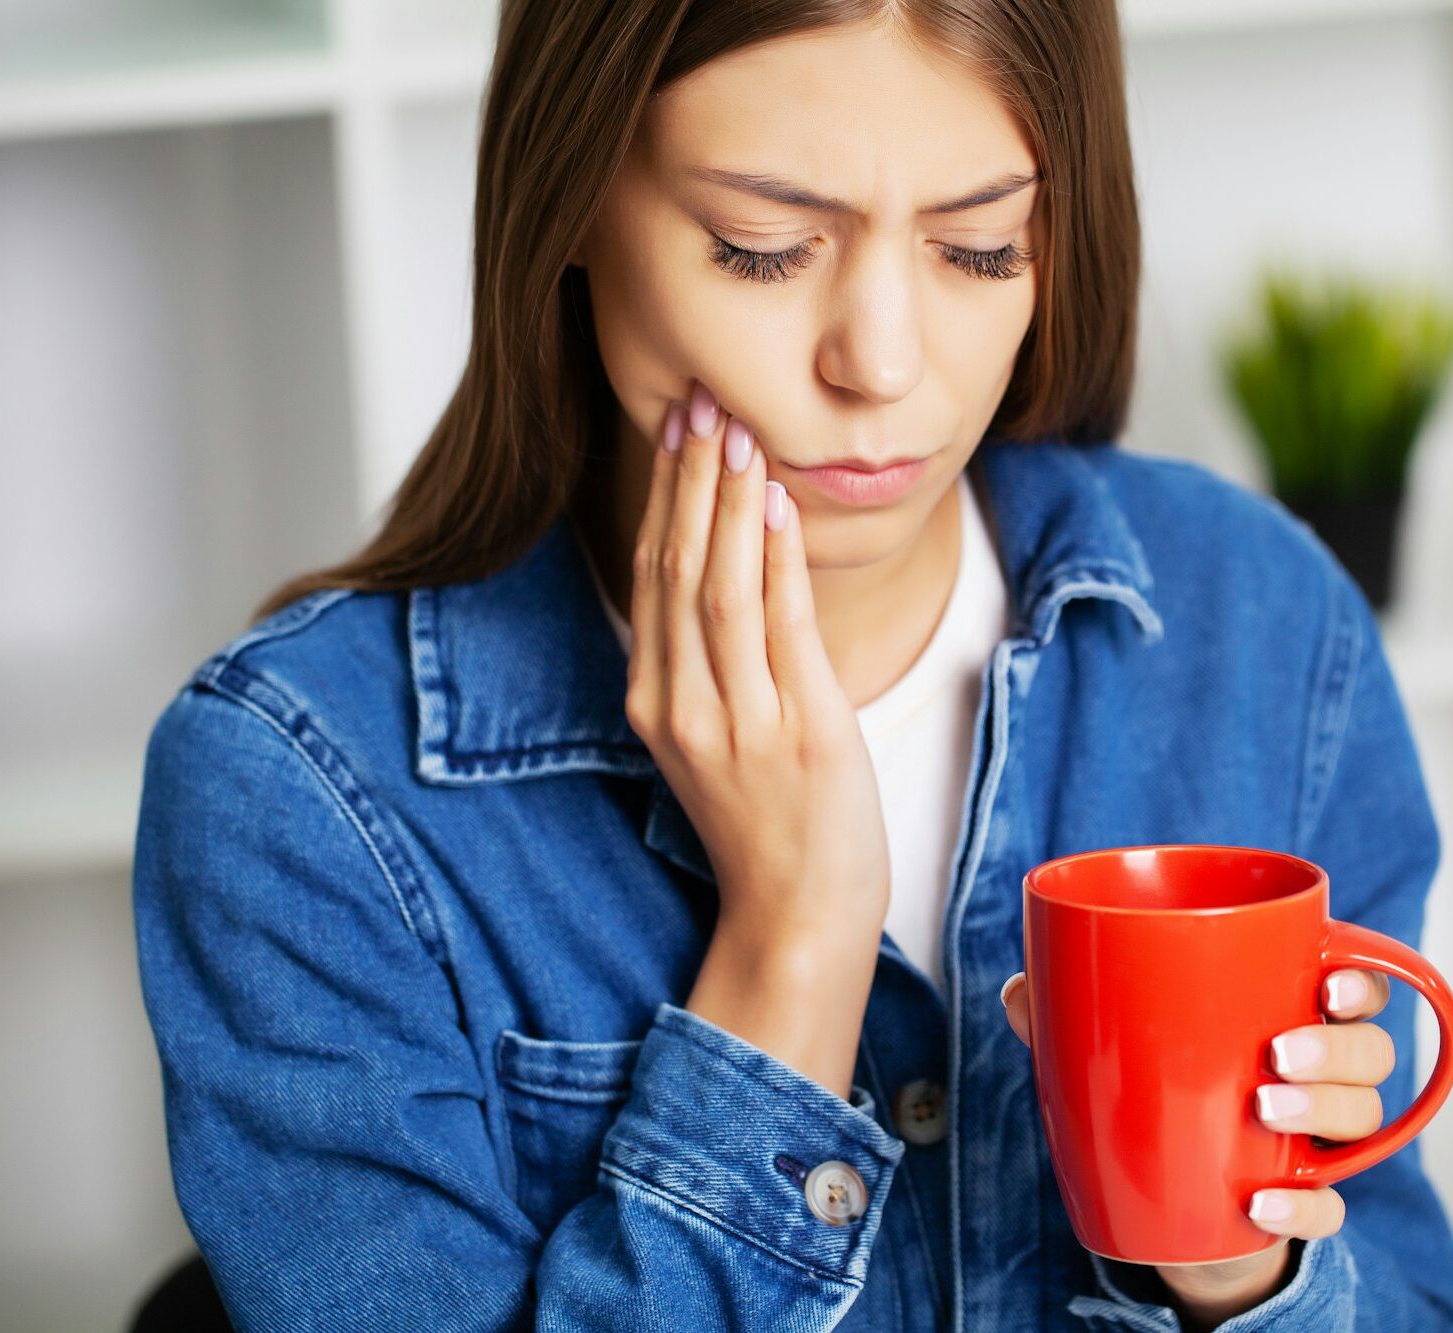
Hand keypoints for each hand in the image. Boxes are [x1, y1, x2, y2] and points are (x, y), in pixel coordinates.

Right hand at [624, 379, 891, 948]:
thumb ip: (706, 662)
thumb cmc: (766, 824)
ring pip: (720, 587)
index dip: (663, 496)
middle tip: (701, 402)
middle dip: (689, 479)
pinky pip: (781, 628)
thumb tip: (724, 563)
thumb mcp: (713, 740)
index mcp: (656, 703)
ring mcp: (739, 721)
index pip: (651, 577)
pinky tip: (777, 506)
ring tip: (736, 432)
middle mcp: (684, 706)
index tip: (675, 427)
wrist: (797, 915)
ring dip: (728, 502)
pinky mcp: (800, 732)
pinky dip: (776, 561)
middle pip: (677, 568)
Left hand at [1001, 966, 1395, 1317]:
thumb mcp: (1115, 1051)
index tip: (1327, 984)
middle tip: (1276, 1054)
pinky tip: (1260, 1202)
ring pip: (1362, 1117)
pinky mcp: (1304, 1204)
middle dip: (1336, 1048)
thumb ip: (1070, 1015)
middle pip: (1370, 1052)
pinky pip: (1330, 1208)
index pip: (1353, 988)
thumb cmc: (1155, 1097)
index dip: (1358, 982)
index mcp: (1288, 1015)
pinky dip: (1304, 1206)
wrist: (1164, 1207)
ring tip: (1262, 1109)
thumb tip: (1021, 987)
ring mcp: (1318, 1142)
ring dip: (1323, 1109)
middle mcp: (1320, 1075)